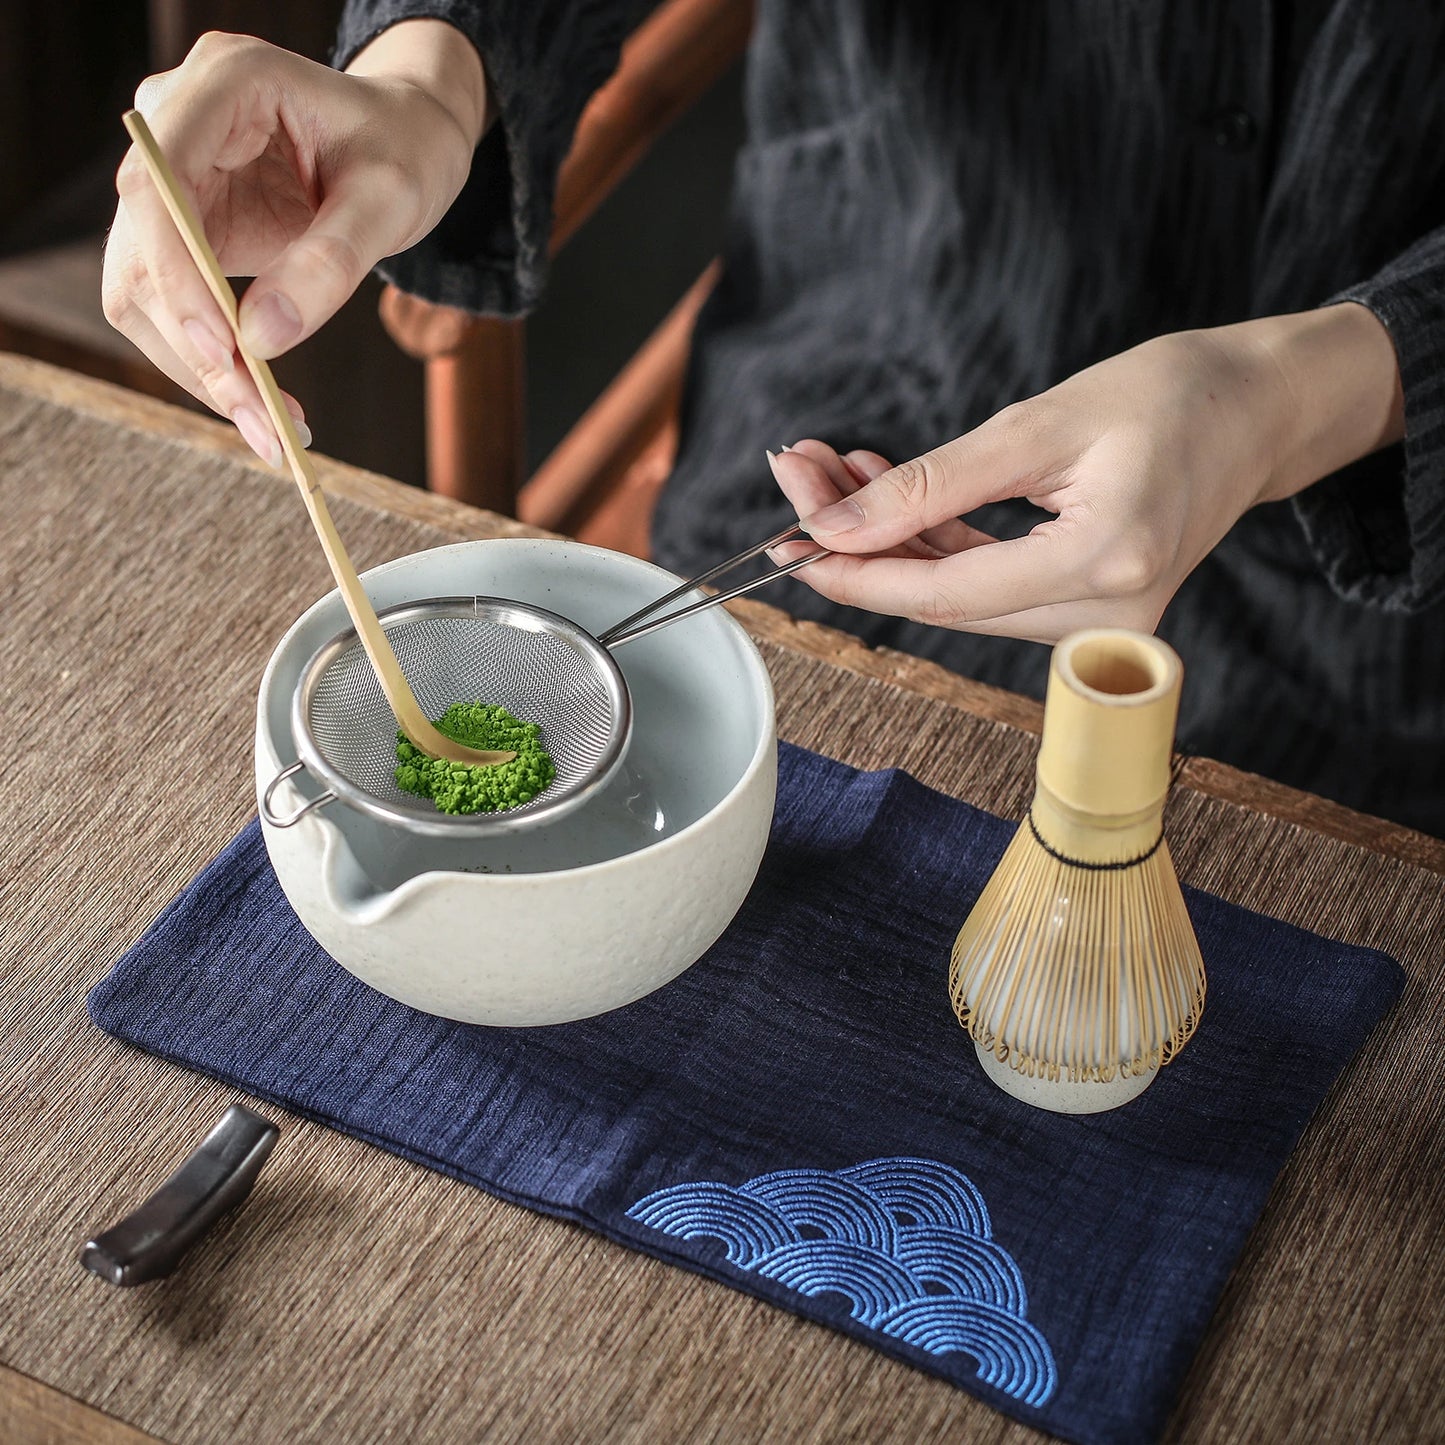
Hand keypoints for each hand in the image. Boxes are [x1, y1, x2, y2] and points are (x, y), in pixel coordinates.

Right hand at [102, 22, 487, 463]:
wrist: (403, 140)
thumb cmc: (402, 151)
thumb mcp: (390, 202)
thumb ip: (330, 264)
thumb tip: (261, 339)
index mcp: (225, 83)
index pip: (159, 186)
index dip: (175, 275)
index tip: (223, 351)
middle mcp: (176, 122)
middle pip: (143, 248)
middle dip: (197, 346)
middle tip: (265, 424)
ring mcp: (172, 176)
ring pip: (144, 288)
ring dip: (199, 368)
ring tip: (274, 429)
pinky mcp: (181, 226)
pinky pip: (172, 304)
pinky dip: (211, 361)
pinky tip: (264, 400)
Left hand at [769, 306, 1404, 642]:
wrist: (1259, 408)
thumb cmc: (1173, 394)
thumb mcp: (1040, 423)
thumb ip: (934, 485)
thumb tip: (838, 527)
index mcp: (1105, 563)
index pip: (946, 591)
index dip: (856, 573)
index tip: (786, 543)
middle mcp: (1106, 615)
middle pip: (943, 598)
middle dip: (860, 542)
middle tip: (799, 477)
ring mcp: (1102, 622)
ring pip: (959, 594)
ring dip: (892, 538)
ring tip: (837, 470)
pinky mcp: (1091, 608)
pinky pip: (991, 585)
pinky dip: (937, 542)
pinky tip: (891, 493)